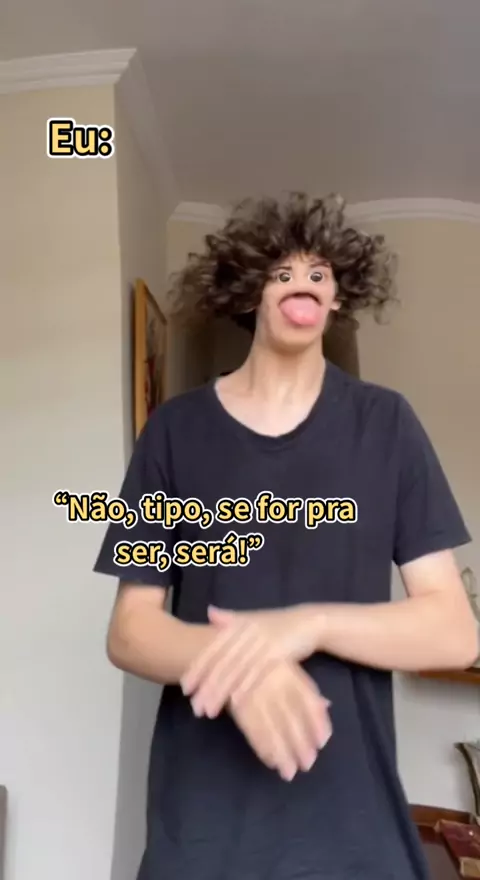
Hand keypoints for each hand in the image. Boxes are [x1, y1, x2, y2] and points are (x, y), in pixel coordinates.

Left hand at [181, 604, 323, 717]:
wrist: (310, 622)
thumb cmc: (278, 624)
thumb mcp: (253, 619)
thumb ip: (230, 619)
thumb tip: (209, 612)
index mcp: (238, 625)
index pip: (213, 649)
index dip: (198, 668)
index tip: (185, 686)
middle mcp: (246, 632)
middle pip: (221, 662)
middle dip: (206, 685)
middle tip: (193, 706)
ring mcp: (262, 642)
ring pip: (236, 671)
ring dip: (221, 692)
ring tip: (208, 711)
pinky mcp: (278, 653)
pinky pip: (258, 672)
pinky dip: (246, 687)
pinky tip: (235, 702)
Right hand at [228, 659, 331, 781]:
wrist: (218, 648)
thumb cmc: (258, 660)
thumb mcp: (283, 666)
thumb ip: (304, 687)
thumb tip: (327, 706)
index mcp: (287, 672)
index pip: (308, 700)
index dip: (317, 723)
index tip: (322, 743)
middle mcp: (273, 683)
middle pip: (291, 719)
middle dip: (300, 744)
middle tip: (308, 764)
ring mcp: (254, 694)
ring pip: (272, 729)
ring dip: (282, 753)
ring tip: (289, 771)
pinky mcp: (237, 705)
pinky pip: (252, 730)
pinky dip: (262, 748)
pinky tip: (270, 761)